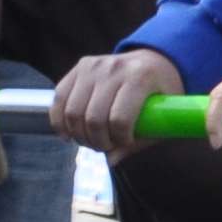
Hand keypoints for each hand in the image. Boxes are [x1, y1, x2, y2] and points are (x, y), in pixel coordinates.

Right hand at [50, 49, 181, 154]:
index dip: (120, 140)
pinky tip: (68, 133)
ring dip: (78, 134)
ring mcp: (94, 65)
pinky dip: (59, 121)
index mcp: (140, 77)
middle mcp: (114, 68)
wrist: (155, 60)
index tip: (124, 143)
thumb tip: (110, 161)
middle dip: (97, 141)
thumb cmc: (161, 94)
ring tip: (90, 140)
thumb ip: (138, 141)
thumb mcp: (162, 117)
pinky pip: (59, 98)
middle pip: (93, 118)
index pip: (120, 119)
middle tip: (105, 146)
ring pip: (72, 111)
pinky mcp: (80, 66)